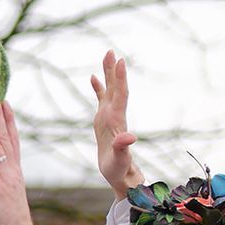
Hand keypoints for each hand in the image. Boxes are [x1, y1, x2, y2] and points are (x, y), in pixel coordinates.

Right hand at [92, 51, 141, 199]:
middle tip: (111, 51)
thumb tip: (130, 137)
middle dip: (114, 69)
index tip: (121, 62)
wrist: (119, 173)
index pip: (121, 95)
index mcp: (117, 120)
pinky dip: (98, 87)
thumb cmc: (118, 168)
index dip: (120, 79)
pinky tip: (94, 77)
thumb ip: (123, 147)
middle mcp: (115, 114)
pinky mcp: (104, 119)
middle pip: (116, 87)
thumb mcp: (119, 159)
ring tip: (106, 55)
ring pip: (109, 89)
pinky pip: (101, 99)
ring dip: (108, 73)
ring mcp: (109, 115)